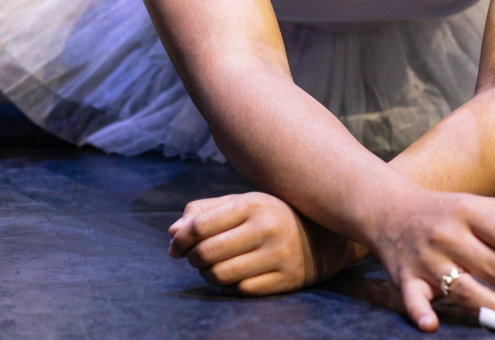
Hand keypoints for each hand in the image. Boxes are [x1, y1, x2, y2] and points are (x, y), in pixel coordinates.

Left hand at [168, 192, 320, 294]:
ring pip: (221, 276)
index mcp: (252, 203)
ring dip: (208, 275)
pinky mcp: (284, 280)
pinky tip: (233, 277)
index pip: (202, 225)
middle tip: (194, 258)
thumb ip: (205, 212)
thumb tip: (172, 233)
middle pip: (208, 253)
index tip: (176, 246)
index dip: (181, 239)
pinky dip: (229, 287)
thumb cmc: (270, 216)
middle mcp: (266, 228)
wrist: (322, 237)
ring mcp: (277, 256)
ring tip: (213, 267)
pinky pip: (240, 291)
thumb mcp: (242, 203)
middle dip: (193, 259)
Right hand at [369, 189, 494, 331]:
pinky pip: (412, 297)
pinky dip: (420, 311)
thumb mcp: (480, 205)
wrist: (387, 209)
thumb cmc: (446, 211)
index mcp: (468, 211)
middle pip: (492, 265)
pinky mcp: (404, 278)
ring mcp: (426, 258)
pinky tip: (432, 325)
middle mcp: (447, 234)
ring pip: (464, 287)